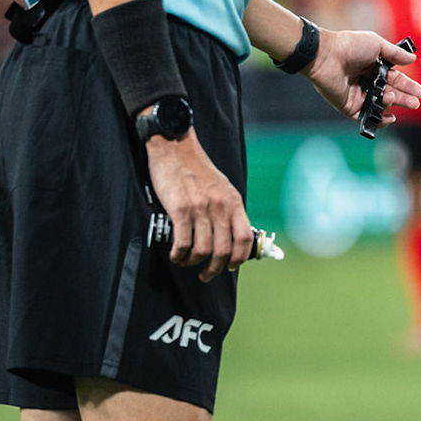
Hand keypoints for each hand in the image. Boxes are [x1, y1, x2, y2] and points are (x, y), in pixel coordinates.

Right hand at [146, 131, 254, 281]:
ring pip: (203, 250)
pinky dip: (179, 254)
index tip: (230, 267)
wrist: (175, 146)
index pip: (244, 238)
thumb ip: (227, 208)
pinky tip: (176, 254)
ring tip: (186, 261)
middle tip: (205, 274)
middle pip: (223, 250)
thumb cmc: (196, 167)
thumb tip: (229, 234)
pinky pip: (183, 242)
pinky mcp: (180, 209)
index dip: (238, 259)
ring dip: (193, 262)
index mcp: (233, 201)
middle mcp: (220, 206)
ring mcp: (200, 208)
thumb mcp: (221, 186)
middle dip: (214, 269)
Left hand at [307, 27, 420, 124]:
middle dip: (404, 98)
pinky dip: (378, 119)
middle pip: (390, 93)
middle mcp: (367, 82)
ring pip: (380, 105)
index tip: (420, 93)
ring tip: (392, 98)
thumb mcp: (377, 44)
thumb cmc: (350, 46)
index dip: (408, 86)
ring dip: (390, 103)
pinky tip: (389, 117)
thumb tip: (413, 59)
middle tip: (415, 103)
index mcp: (374, 67)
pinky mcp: (349, 106)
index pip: (395, 79)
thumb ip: (395, 54)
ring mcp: (358, 95)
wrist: (326, 56)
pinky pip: (366, 116)